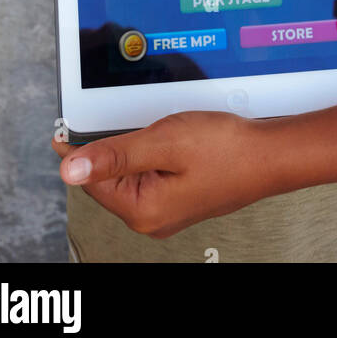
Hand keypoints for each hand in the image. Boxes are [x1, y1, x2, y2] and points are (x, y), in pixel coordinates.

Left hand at [52, 111, 276, 237]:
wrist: (270, 155)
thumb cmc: (225, 149)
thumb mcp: (163, 142)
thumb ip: (115, 154)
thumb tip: (70, 169)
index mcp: (141, 210)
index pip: (91, 179)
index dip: (79, 149)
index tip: (66, 128)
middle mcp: (150, 218)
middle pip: (109, 178)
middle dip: (112, 146)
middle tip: (123, 119)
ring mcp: (166, 211)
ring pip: (131, 174)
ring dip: (133, 148)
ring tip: (156, 128)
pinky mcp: (179, 199)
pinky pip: (150, 175)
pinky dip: (151, 155)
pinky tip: (167, 139)